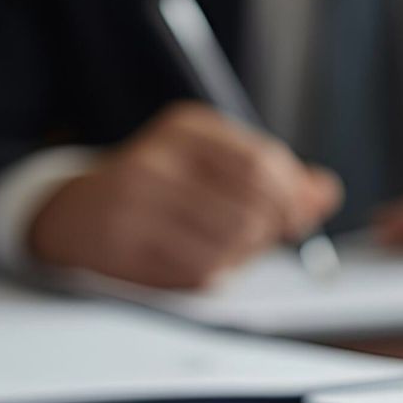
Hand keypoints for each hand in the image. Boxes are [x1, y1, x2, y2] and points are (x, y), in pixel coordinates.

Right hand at [26, 102, 341, 288]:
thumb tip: (326, 193)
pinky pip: (198, 271)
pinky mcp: (125, 246)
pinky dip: (212, 274)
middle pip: (251, 207)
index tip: (297, 219)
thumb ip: (274, 176)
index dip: (292, 198)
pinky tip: (198, 261)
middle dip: (268, 231)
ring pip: (229, 243)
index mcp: (187, 128)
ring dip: (241, 256)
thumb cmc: (159, 188)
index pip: (262, 162)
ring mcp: (137, 203)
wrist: (76, 213)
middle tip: (261, 238)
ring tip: (225, 248)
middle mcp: (158, 158)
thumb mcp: (211, 164)